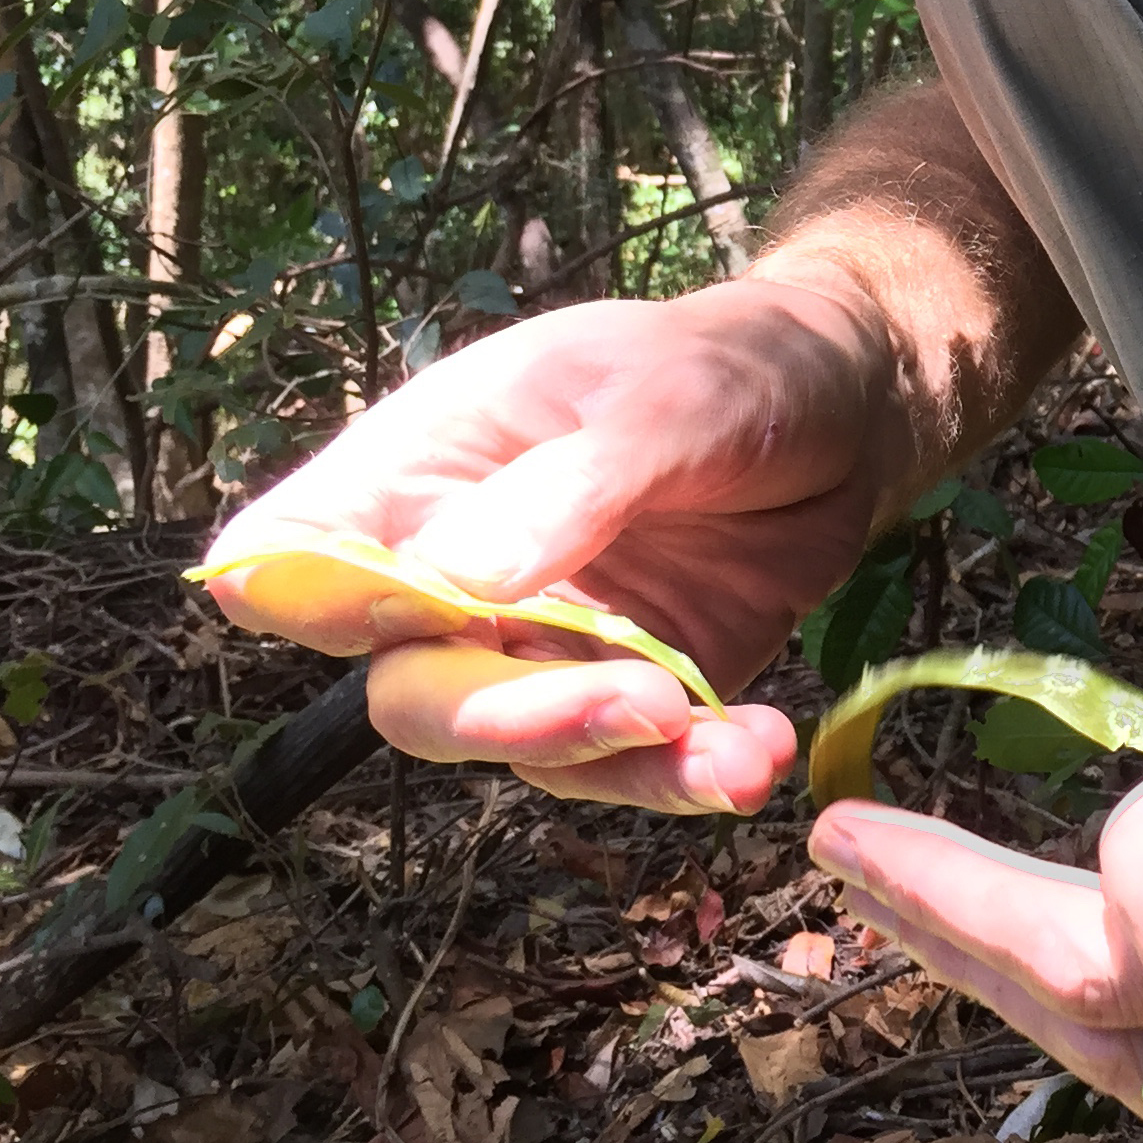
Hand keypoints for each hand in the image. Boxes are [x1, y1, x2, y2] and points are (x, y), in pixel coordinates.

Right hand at [200, 271, 905, 815]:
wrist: (848, 409)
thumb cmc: (729, 366)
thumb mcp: (667, 394)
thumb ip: (570, 485)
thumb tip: (454, 580)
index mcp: (427, 469)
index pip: (294, 552)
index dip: (304, 600)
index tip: (390, 613)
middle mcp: (461, 573)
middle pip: (412, 689)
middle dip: (505, 716)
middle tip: (630, 699)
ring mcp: (547, 645)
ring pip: (523, 748)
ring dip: (613, 758)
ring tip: (715, 745)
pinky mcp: (636, 694)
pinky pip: (633, 766)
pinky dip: (690, 777)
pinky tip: (755, 757)